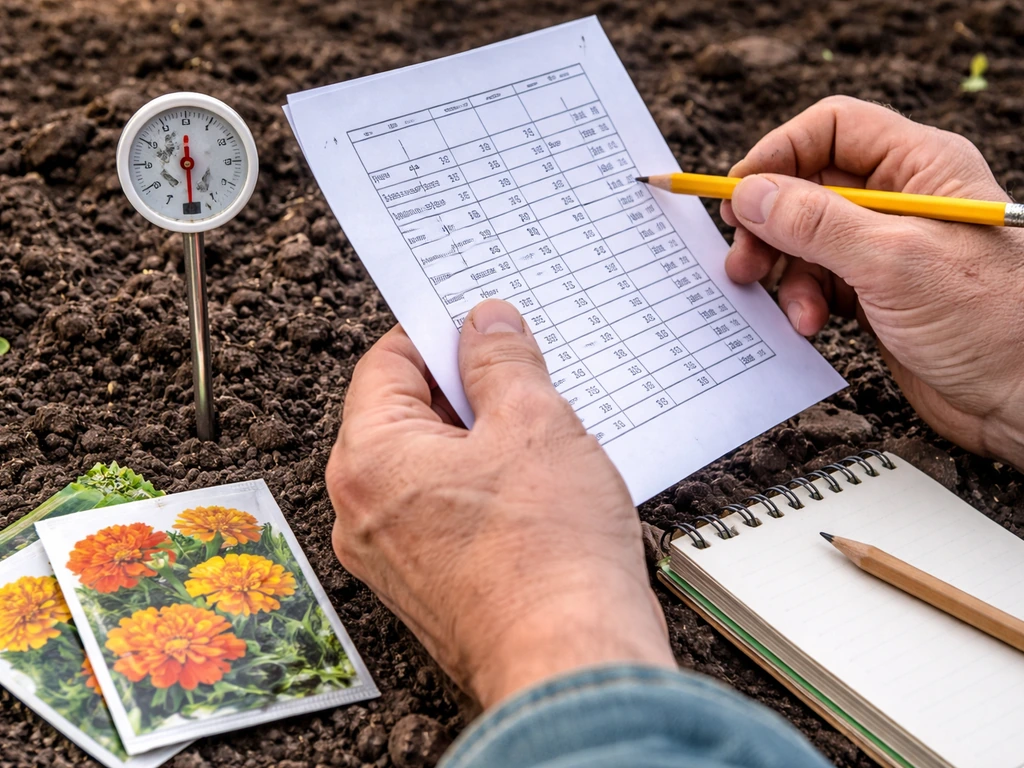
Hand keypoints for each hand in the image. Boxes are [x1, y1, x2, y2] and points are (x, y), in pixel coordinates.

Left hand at [326, 299, 674, 708]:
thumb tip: (486, 325)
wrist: (571, 660)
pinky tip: (534, 488)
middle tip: (519, 380)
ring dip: (479, 441)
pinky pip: (444, 511)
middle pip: (405, 416)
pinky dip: (482, 488)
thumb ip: (501, 360)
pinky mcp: (428, 583)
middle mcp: (362, 511)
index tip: (477, 326)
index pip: (385, 363)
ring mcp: (392, 554)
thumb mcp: (533, 421)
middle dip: (464, 390)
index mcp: (368, 460)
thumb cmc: (547, 558)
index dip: (436, 334)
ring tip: (537, 438)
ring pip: (429, 466)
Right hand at [722, 96, 1023, 469]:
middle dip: (771, 225)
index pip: (832, 129)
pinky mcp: (876, 293)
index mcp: (920, 166)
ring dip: (786, 274)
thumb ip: (815, 223)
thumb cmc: (990, 321)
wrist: (1023, 398)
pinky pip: (818, 282)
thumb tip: (751, 193)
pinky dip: (804, 302)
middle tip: (744, 260)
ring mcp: (886, 248)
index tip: (739, 193)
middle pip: (809, 188)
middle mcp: (900, 200)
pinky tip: (813, 326)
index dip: (779, 154)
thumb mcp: (893, 261)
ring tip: (792, 310)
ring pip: (806, 241)